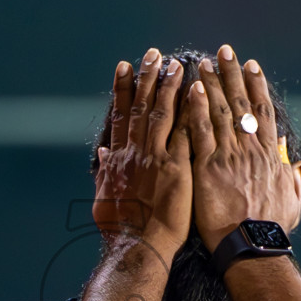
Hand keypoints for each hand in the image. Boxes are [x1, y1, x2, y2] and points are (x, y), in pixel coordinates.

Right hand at [93, 49, 192, 252]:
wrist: (137, 247)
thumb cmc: (120, 230)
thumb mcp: (103, 198)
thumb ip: (105, 172)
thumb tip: (104, 154)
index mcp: (118, 159)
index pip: (121, 115)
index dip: (123, 89)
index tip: (125, 67)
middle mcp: (134, 152)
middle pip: (140, 106)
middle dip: (146, 77)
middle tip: (152, 54)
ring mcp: (154, 158)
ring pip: (161, 113)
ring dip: (168, 86)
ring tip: (175, 63)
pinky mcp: (175, 168)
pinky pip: (183, 133)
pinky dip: (188, 111)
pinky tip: (196, 93)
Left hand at [184, 45, 300, 251]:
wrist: (252, 246)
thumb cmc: (272, 229)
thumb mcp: (291, 200)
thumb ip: (293, 178)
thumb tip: (294, 162)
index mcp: (270, 155)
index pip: (263, 111)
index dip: (256, 86)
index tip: (252, 65)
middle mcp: (250, 149)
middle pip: (240, 103)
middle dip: (232, 75)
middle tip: (224, 51)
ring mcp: (229, 156)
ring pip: (219, 111)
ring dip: (212, 84)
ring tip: (204, 62)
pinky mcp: (207, 167)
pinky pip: (200, 131)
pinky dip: (197, 108)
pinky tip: (192, 88)